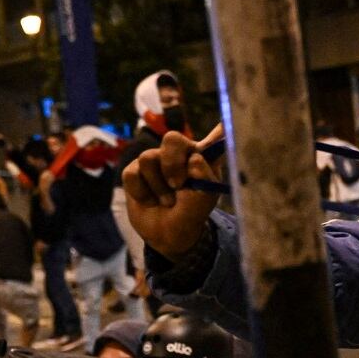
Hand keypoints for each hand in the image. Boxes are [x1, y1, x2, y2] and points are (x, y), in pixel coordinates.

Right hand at [120, 130, 222, 260]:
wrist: (168, 236)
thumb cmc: (191, 214)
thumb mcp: (203, 201)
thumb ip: (204, 179)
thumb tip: (194, 158)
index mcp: (203, 156)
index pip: (214, 134)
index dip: (219, 125)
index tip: (226, 121)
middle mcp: (180, 153)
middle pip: (172, 138)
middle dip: (172, 163)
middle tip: (178, 185)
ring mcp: (156, 160)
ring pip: (148, 158)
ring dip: (158, 186)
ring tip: (167, 201)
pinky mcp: (135, 171)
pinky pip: (132, 174)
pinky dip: (142, 193)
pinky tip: (150, 200)